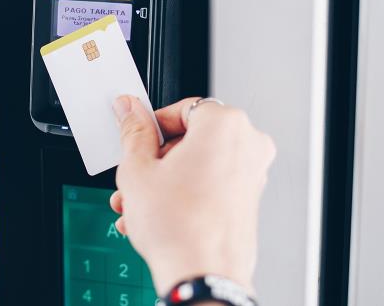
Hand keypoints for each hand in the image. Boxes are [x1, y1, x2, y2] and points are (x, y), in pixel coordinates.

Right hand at [110, 96, 274, 296]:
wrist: (203, 275)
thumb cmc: (180, 228)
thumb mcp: (138, 169)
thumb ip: (134, 131)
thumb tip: (130, 110)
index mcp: (225, 125)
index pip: (182, 108)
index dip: (152, 125)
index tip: (136, 136)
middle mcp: (248, 144)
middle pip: (191, 138)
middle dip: (155, 160)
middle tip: (133, 175)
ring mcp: (252, 174)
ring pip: (199, 164)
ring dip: (164, 181)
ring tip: (137, 203)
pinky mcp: (249, 199)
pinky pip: (211, 183)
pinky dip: (185, 193)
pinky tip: (157, 213)